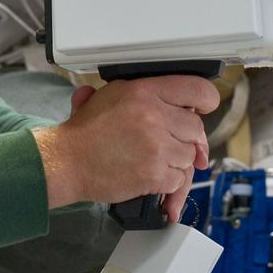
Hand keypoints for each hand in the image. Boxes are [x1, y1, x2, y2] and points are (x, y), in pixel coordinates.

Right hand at [33, 76, 217, 221]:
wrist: (65, 162)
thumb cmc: (84, 132)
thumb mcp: (108, 95)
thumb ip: (142, 93)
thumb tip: (176, 104)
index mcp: (144, 91)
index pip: (197, 90)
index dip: (206, 100)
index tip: (205, 107)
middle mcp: (154, 116)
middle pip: (195, 128)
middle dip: (185, 138)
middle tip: (168, 142)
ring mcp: (156, 146)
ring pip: (188, 156)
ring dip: (175, 161)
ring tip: (151, 159)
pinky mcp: (154, 174)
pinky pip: (178, 179)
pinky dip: (168, 183)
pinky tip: (149, 176)